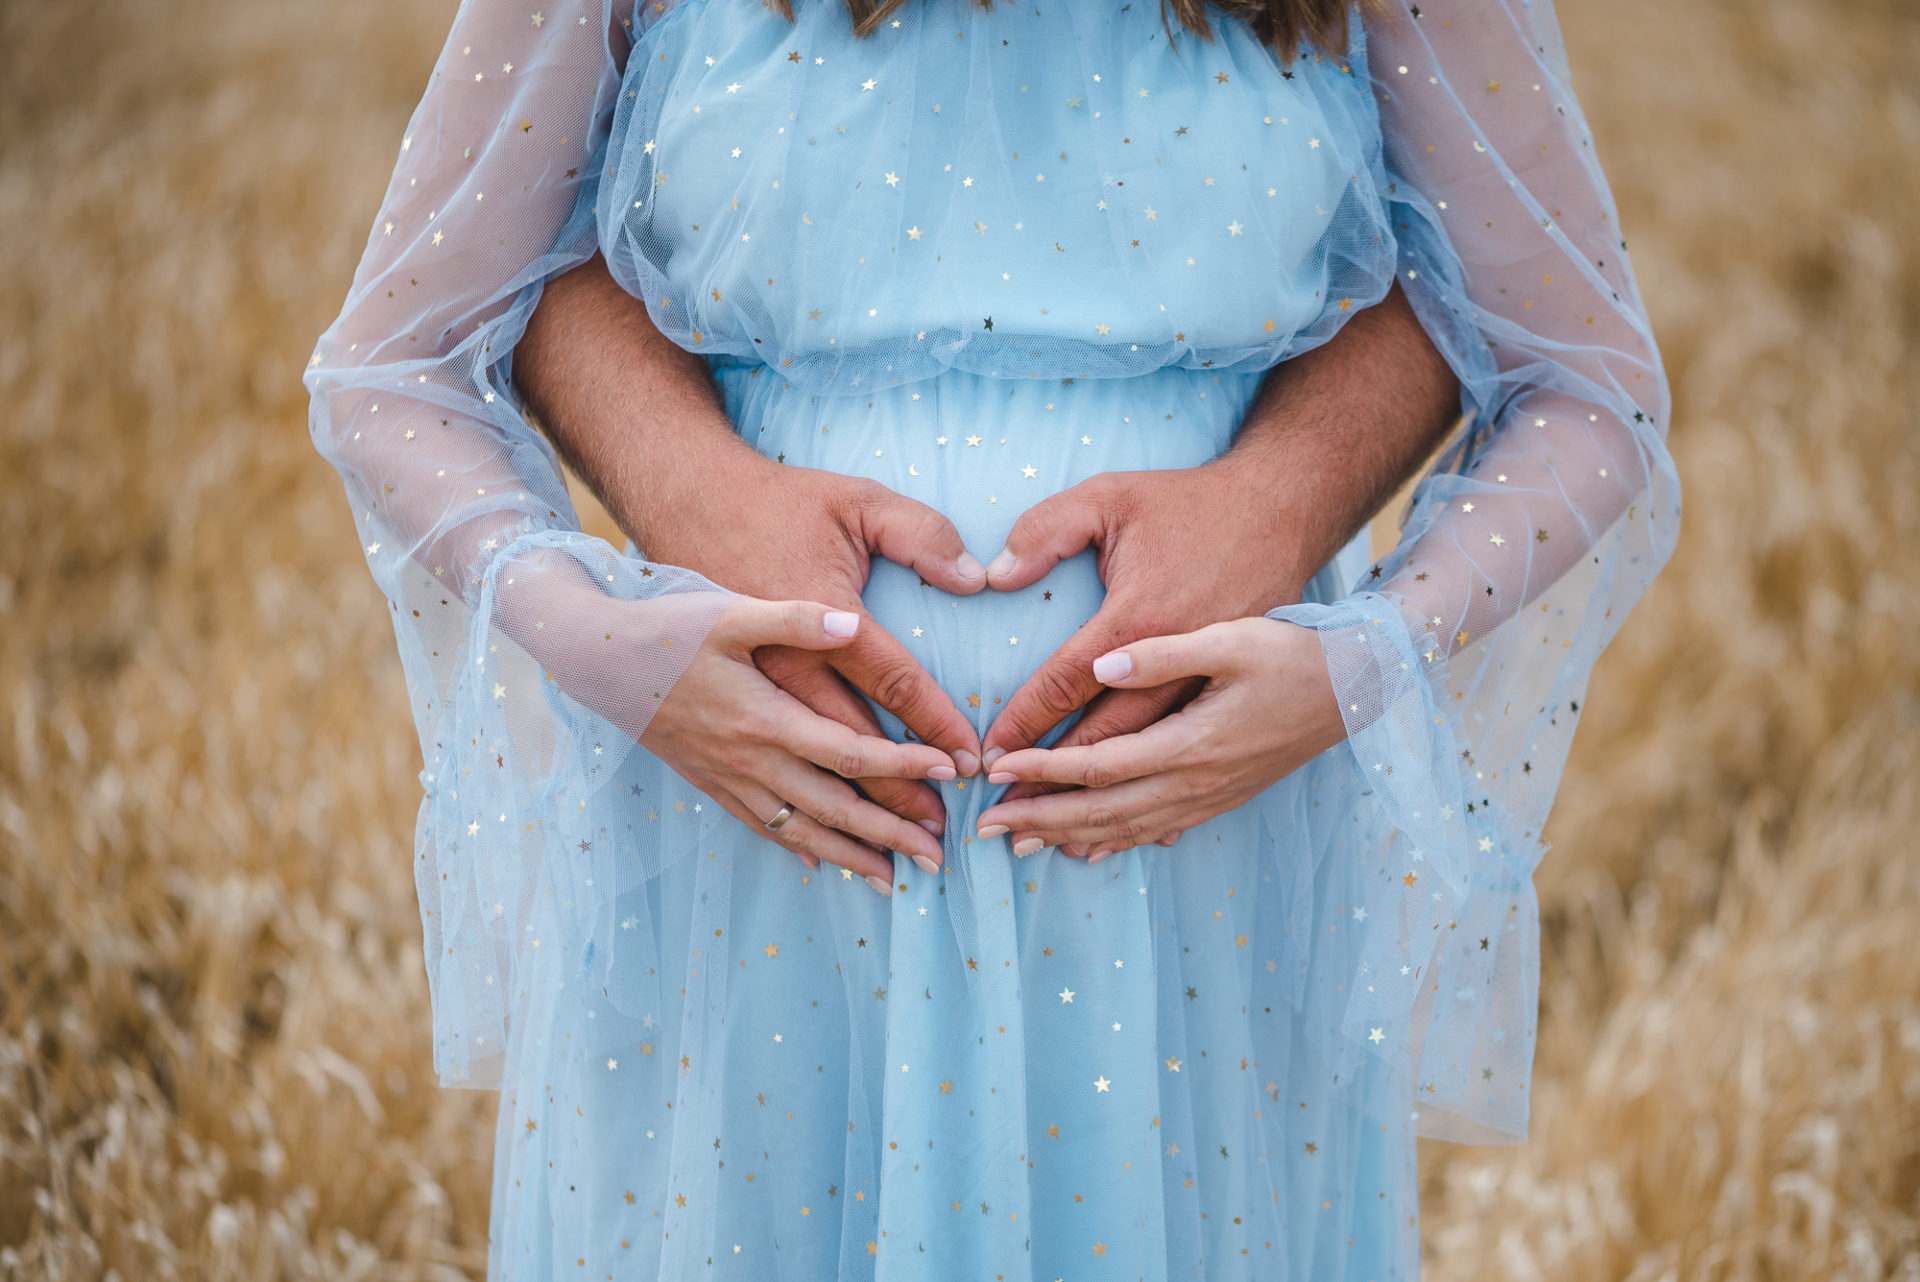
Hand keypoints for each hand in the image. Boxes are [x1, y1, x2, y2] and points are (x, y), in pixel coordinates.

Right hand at [632, 596, 958, 890]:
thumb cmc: (667, 630)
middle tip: (938, 856)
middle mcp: (751, 760)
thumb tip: (854, 624)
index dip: (903, 767)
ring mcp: (730, 780)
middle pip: (835, 808)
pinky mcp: (711, 785)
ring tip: (896, 879)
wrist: (597, 662)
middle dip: (891, 834)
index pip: (849, 753)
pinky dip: (799, 849)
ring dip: (851, 856)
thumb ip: (796, 619)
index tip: (948, 775)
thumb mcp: (732, 612)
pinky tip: (822, 864)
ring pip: (801, 830)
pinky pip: (762, 828)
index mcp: (766, 719)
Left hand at [972, 617, 1347, 860]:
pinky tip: (1094, 850)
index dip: (1041, 771)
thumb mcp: (1228, 637)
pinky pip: (1161, 829)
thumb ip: (1161, 653)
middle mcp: (1197, 780)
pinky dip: (1120, 843)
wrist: (1359, 684)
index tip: (996, 771)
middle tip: (986, 830)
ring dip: (1072, 838)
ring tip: (1023, 844)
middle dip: (1040, 820)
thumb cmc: (1292, 650)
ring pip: (1128, 828)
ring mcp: (1213, 795)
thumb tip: (1099, 665)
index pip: (1096, 765)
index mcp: (1189, 742)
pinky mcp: (1226, 795)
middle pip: (1102, 811)